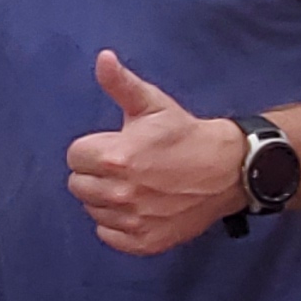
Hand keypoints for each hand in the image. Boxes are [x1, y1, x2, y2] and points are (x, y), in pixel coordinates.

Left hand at [61, 50, 248, 256]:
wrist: (227, 170)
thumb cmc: (185, 134)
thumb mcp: (152, 104)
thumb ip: (120, 84)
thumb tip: (102, 58)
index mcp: (116, 157)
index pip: (74, 157)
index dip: (91, 149)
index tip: (113, 146)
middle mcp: (121, 193)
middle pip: (78, 186)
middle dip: (95, 173)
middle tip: (123, 166)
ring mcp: (134, 221)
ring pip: (93, 211)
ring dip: (105, 199)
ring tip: (133, 185)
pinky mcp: (145, 242)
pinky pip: (109, 236)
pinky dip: (117, 225)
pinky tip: (136, 208)